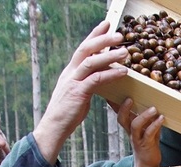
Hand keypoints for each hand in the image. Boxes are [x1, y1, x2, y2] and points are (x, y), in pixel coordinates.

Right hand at [34, 20, 128, 162]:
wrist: (54, 127)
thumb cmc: (68, 112)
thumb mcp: (79, 92)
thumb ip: (88, 81)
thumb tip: (103, 73)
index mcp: (70, 71)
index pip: (83, 47)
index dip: (94, 35)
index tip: (106, 24)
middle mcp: (70, 72)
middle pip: (86, 49)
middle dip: (102, 39)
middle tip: (119, 34)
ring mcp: (73, 82)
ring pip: (91, 62)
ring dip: (109, 55)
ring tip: (126, 52)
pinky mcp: (77, 93)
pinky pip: (96, 80)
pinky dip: (110, 74)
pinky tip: (122, 72)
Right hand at [117, 99, 164, 166]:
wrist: (148, 164)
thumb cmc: (148, 144)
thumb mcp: (148, 128)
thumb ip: (149, 117)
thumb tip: (154, 102)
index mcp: (129, 126)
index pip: (120, 113)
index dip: (114, 104)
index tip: (110, 93)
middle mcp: (131, 132)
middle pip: (122, 119)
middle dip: (123, 108)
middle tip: (129, 98)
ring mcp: (137, 138)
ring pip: (135, 125)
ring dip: (144, 116)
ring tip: (153, 109)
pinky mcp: (146, 144)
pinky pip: (149, 133)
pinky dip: (155, 125)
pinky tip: (161, 118)